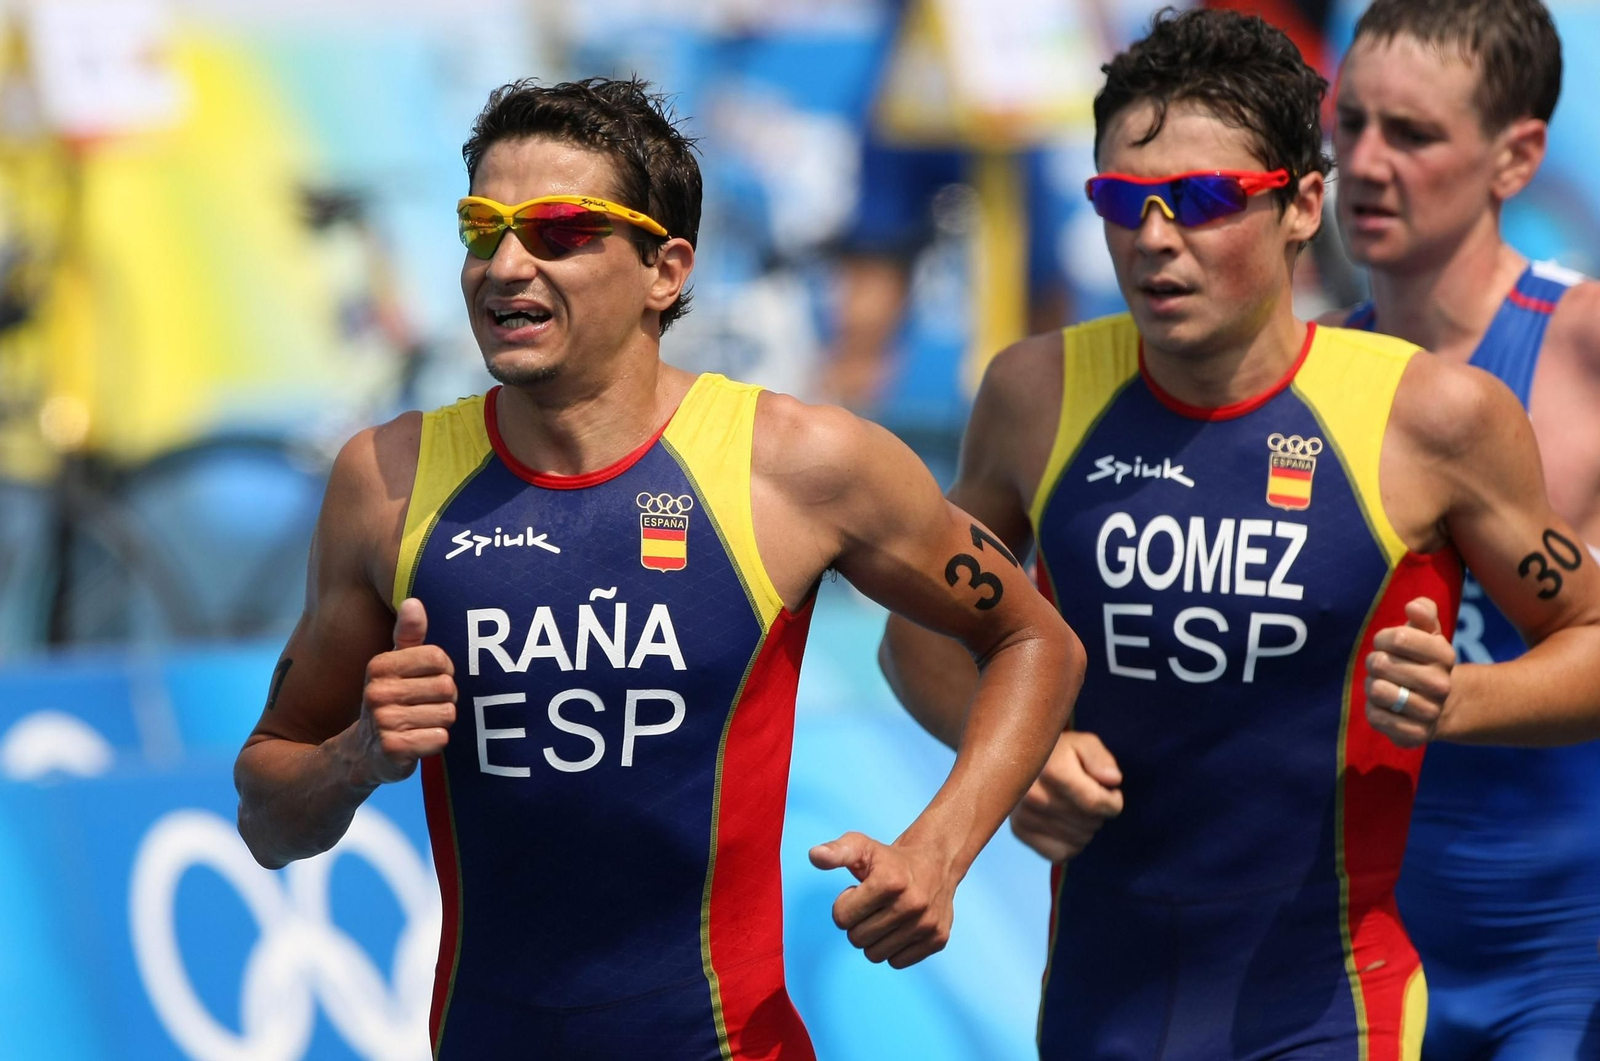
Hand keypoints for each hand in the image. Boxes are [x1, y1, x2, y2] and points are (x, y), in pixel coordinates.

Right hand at [357, 598, 456, 783]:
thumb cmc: (389, 702)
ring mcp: (384, 722)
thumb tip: (413, 601)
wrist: (361, 753)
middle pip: (447, 687)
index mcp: (380, 666)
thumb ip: (408, 635)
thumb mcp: (395, 667)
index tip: (428, 681)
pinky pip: (440, 738)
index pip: (439, 658)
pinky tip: (417, 741)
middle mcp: (378, 692)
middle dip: (445, 699)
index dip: (443, 671)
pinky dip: (435, 741)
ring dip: (441, 721)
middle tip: (426, 706)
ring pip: (447, 714)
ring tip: (420, 723)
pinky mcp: (393, 750)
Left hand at [808, 831, 956, 968]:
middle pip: (857, 939)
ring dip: (874, 938)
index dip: (845, 904)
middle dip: (858, 922)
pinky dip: (894, 948)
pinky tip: (901, 927)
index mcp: (890, 881)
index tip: (860, 892)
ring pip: (875, 955)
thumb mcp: (861, 847)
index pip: (841, 918)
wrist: (936, 862)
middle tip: (873, 905)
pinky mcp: (938, 939)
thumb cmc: (891, 860)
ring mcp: (927, 924)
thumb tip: (815, 855)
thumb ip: (836, 852)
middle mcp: (912, 904)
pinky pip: (897, 962)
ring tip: (886, 915)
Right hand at [1009, 730, 1122, 862]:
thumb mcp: (1084, 744)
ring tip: (1075, 807)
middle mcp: (1033, 795)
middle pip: (1089, 823)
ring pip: (1079, 839)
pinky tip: (1065, 823)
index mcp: (1050, 770)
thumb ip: (1100, 758)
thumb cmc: (1060, 753)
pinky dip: (1071, 842)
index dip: (1113, 801)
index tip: (1111, 792)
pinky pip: (1062, 854)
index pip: (1095, 804)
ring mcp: (1024, 815)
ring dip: (1086, 826)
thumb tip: (1113, 780)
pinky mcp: (1019, 831)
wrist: (1021, 759)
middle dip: (1098, 812)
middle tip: (1088, 795)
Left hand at [1365, 597, 1454, 747]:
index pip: (1397, 637)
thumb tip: (1414, 606)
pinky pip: (1376, 717)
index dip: (1384, 639)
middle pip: (1380, 663)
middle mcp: (1441, 685)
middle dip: (1376, 662)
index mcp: (1444, 655)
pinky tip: (1385, 707)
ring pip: (1376, 690)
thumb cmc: (1423, 662)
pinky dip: (1373, 709)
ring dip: (1372, 685)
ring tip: (1385, 686)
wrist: (1439, 707)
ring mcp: (1429, 711)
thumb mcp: (1427, 633)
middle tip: (1385, 668)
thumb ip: (1424, 612)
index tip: (1388, 644)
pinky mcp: (1415, 735)